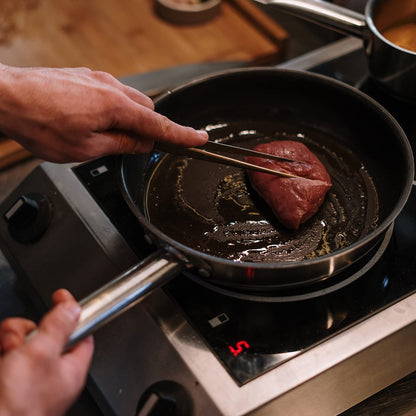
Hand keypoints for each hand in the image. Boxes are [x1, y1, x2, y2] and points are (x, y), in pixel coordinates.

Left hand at [0, 64, 207, 162]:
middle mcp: (111, 87)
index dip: (182, 135)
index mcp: (116, 107)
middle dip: (148, 130)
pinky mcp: (85, 77)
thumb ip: (119, 145)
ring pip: (130, 101)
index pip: (159, 125)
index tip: (199, 139)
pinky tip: (92, 120)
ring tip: (104, 136)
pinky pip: (112, 93)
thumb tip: (140, 144)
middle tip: (132, 148)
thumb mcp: (85, 148)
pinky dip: (113, 110)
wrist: (5, 96)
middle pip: (147, 110)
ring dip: (128, 120)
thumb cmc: (40, 123)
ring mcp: (97, 79)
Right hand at [0, 289, 93, 415]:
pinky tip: (0, 355)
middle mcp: (53, 373)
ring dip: (13, 338)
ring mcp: (30, 377)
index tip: (61, 296)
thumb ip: (59, 327)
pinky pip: (10, 353)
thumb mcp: (42, 354)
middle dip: (31, 329)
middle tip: (22, 338)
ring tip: (7, 349)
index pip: (81, 332)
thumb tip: (73, 308)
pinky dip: (3, 348)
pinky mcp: (11, 380)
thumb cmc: (18, 406)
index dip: (72, 312)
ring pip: (26, 341)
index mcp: (71, 369)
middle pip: (48, 333)